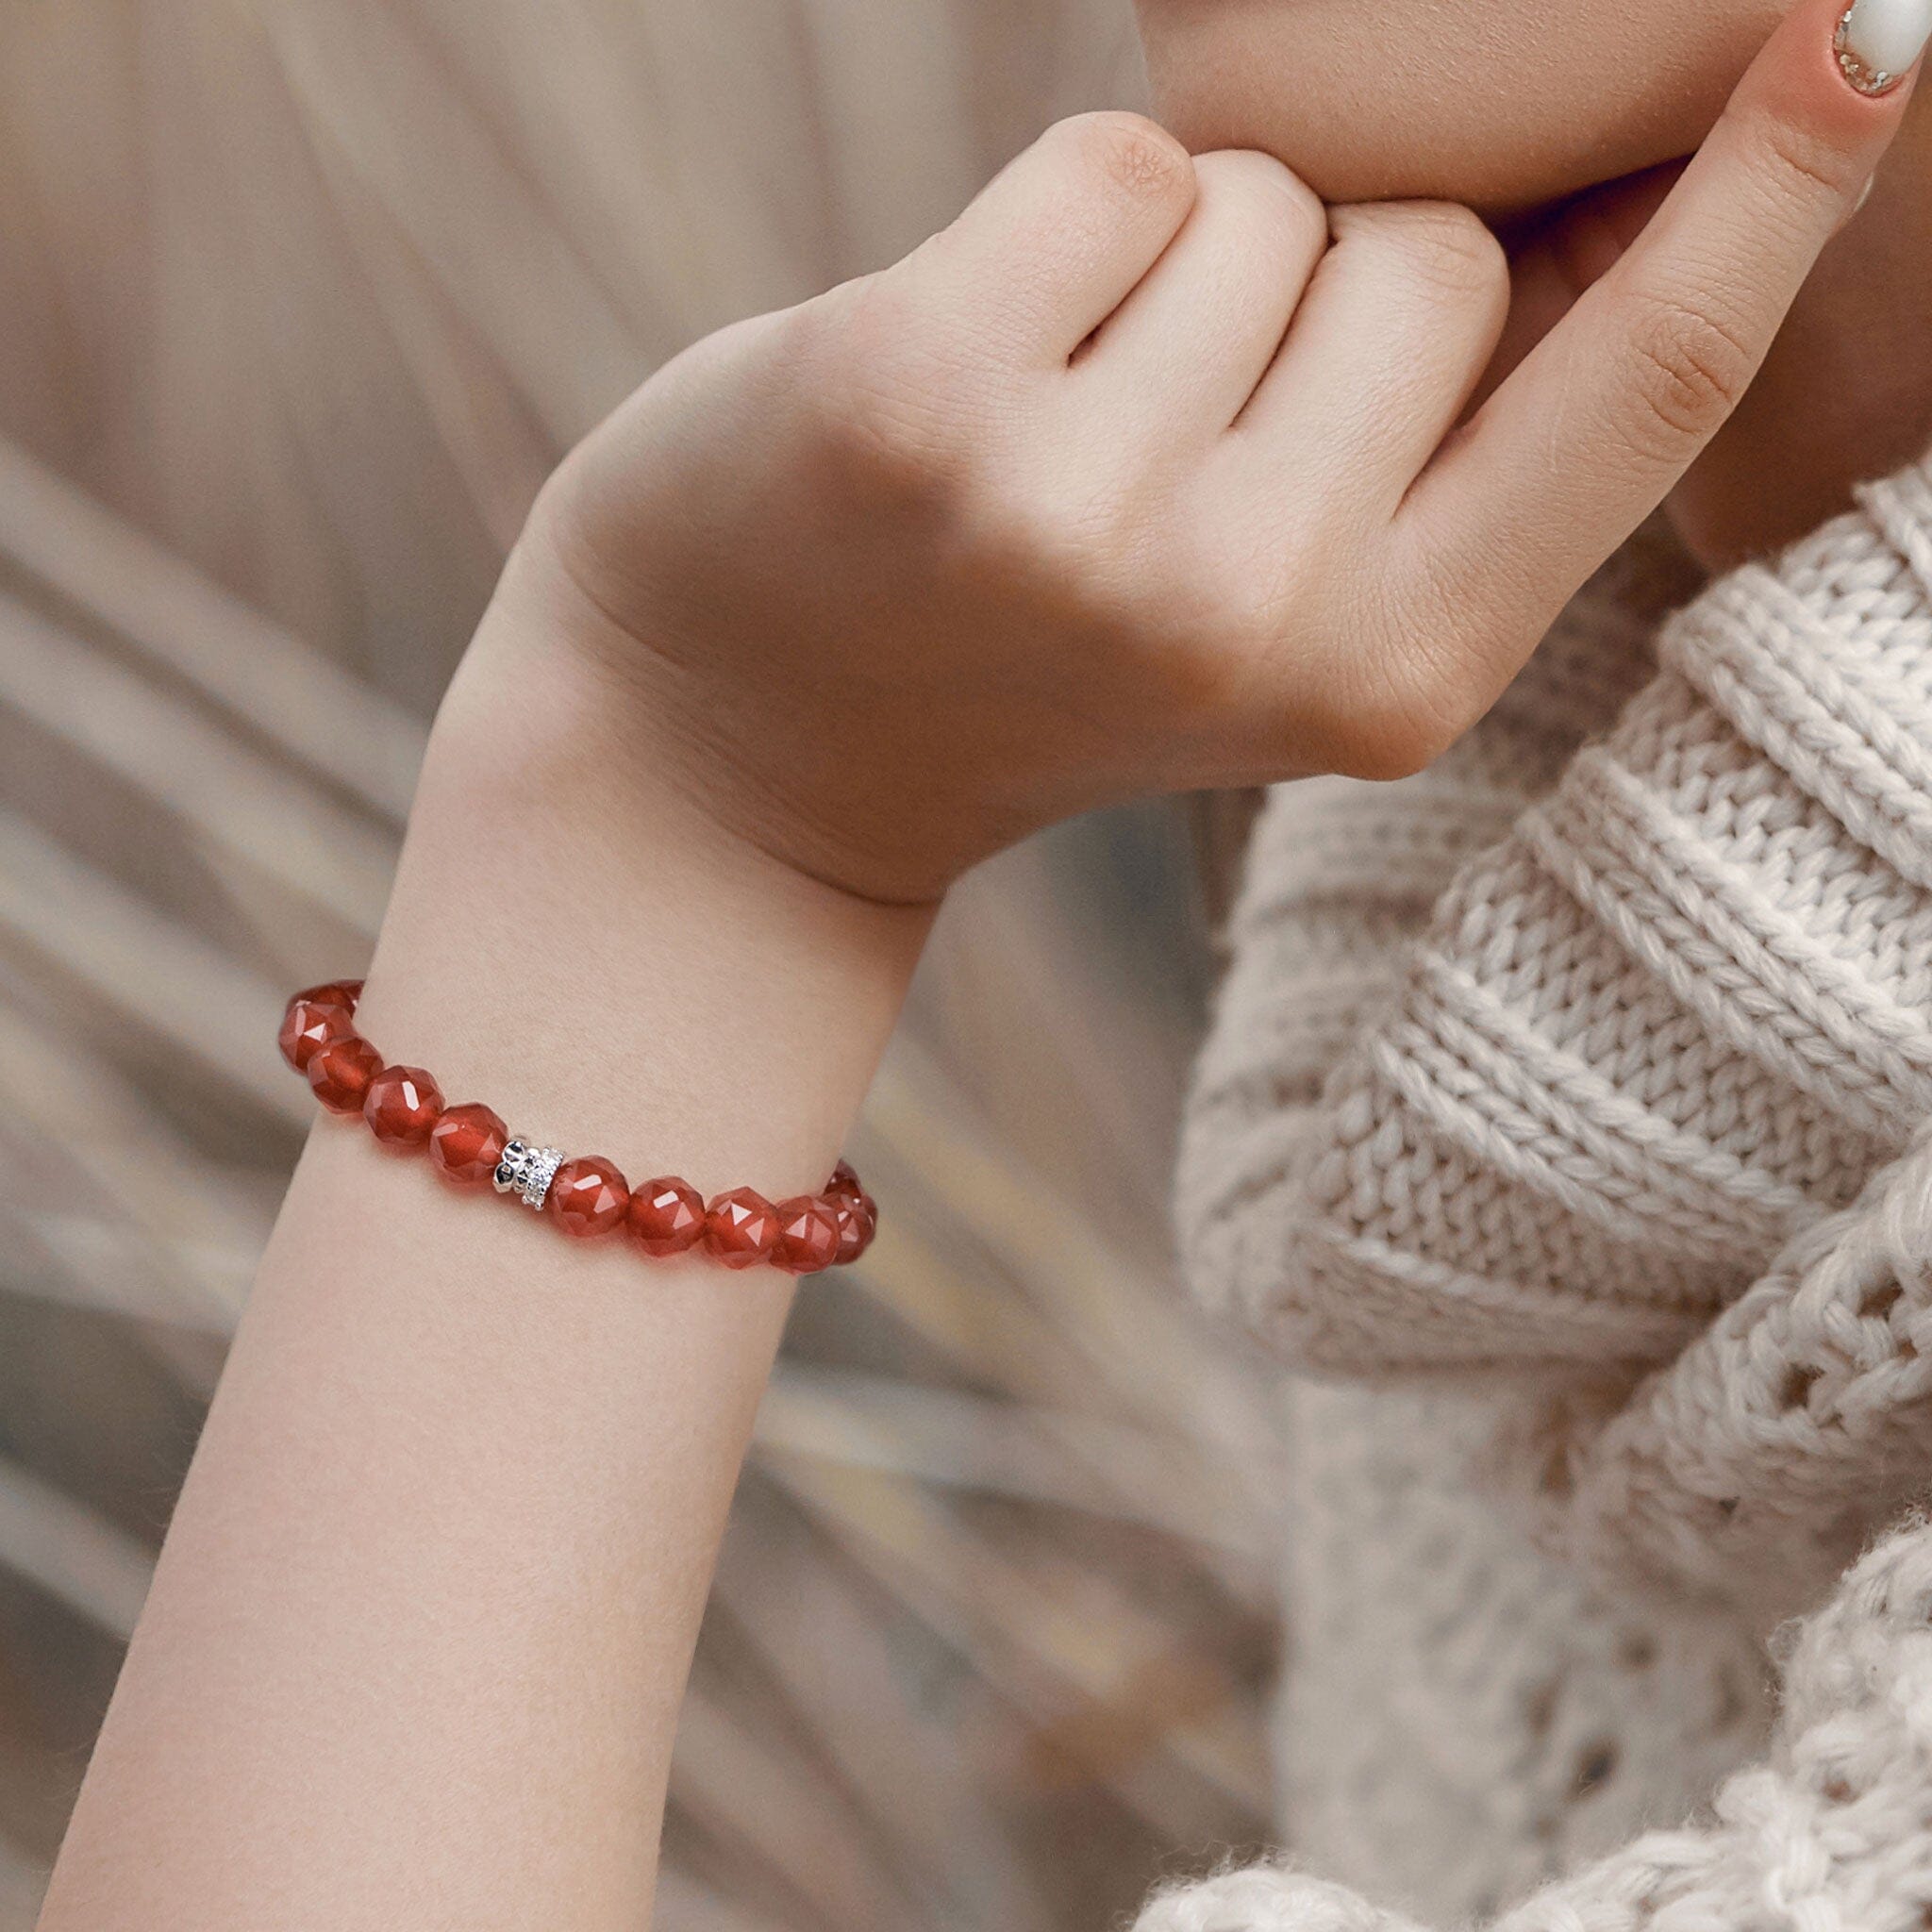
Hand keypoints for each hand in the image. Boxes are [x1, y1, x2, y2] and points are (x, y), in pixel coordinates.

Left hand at [515, 0, 1914, 905]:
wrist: (744, 749)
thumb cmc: (1024, 653)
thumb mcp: (1272, 623)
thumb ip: (1440, 451)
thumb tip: (1608, 191)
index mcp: (1392, 681)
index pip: (1634, 392)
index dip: (1768, 200)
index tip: (1874, 31)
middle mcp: (1261, 617)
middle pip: (1441, 247)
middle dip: (1327, 282)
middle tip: (1169, 438)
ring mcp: (1089, 520)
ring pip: (1274, 195)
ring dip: (1179, 267)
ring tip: (1060, 427)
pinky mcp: (926, 404)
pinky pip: (1114, 160)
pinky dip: (1052, 229)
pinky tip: (970, 380)